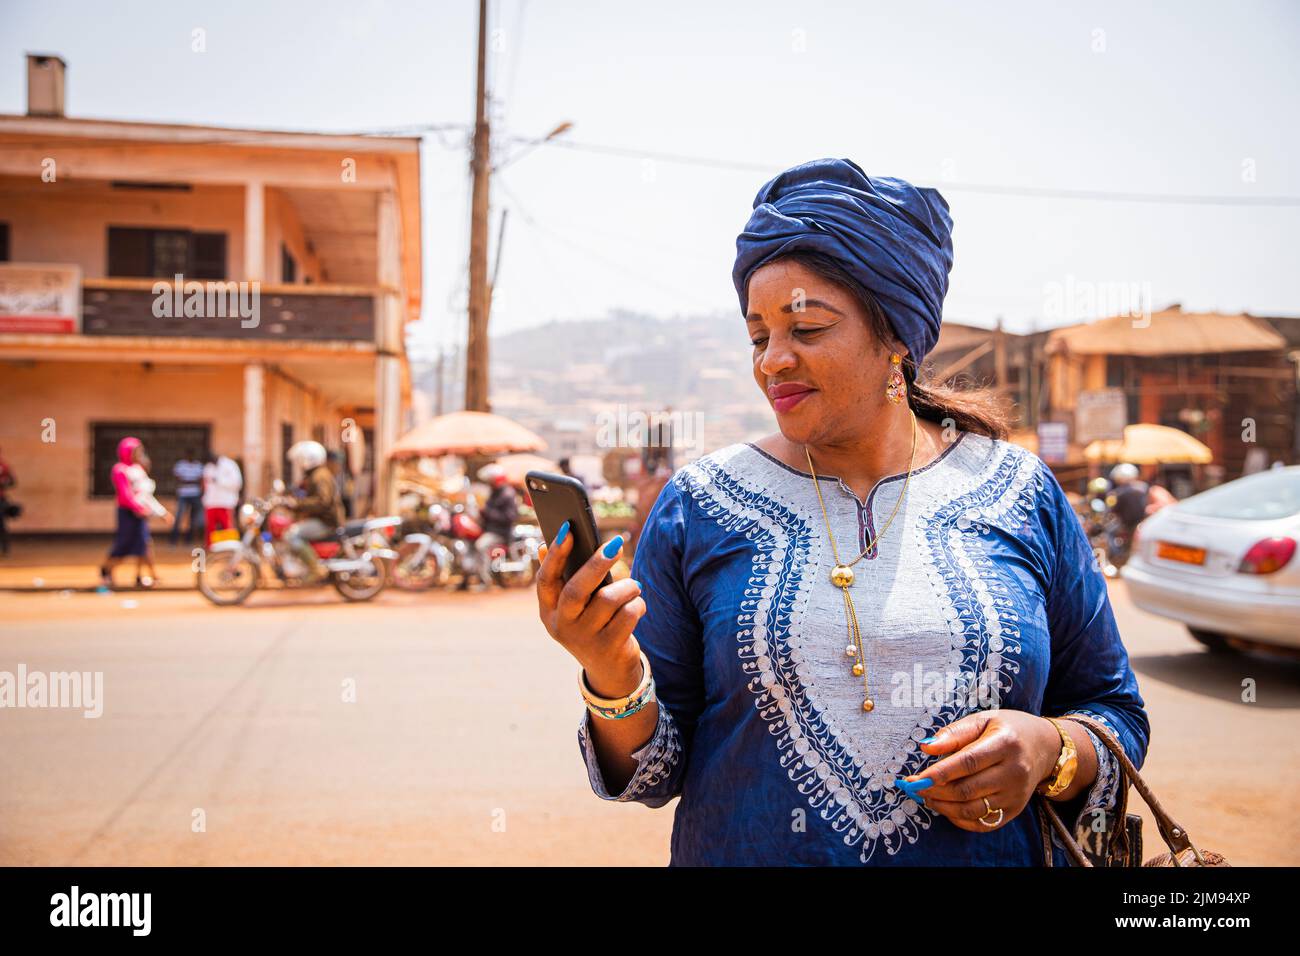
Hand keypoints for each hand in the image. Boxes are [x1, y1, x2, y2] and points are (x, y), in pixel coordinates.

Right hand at [536, 525, 643, 697]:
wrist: (608, 670)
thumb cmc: (591, 624)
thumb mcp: (572, 607)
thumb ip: (561, 578)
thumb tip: (543, 545)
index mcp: (549, 611)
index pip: (546, 579)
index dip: (555, 554)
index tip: (568, 528)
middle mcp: (562, 626)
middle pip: (577, 589)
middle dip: (597, 564)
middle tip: (616, 544)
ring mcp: (585, 640)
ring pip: (609, 599)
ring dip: (628, 587)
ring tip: (634, 586)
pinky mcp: (609, 648)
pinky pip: (628, 614)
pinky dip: (637, 604)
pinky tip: (637, 605)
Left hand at [898, 710, 1061, 831]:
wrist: (1044, 748)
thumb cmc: (1007, 729)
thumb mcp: (983, 719)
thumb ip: (954, 733)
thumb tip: (927, 747)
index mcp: (1006, 744)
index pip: (968, 762)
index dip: (940, 772)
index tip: (916, 777)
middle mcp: (1014, 772)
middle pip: (967, 789)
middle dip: (935, 791)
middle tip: (914, 786)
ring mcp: (1016, 795)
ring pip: (972, 809)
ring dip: (943, 806)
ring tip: (925, 796)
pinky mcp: (1014, 810)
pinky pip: (982, 823)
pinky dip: (958, 819)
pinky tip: (945, 806)